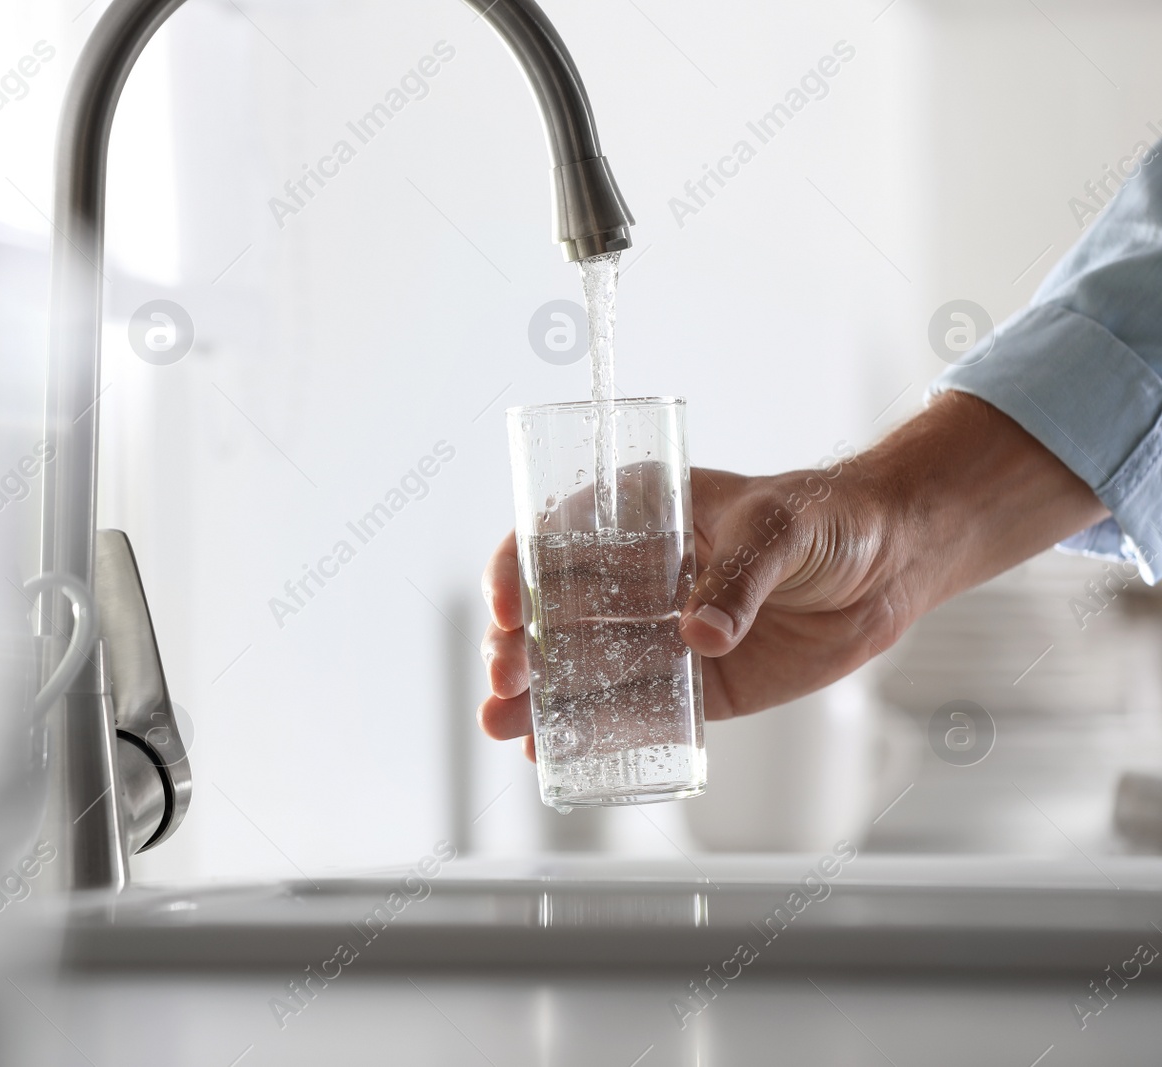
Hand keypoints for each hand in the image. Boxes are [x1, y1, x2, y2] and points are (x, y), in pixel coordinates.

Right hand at [478, 392, 1107, 757]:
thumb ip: (740, 578)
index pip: (556, 537)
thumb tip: (698, 635)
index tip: (502, 606)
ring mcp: (661, 631)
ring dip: (539, 696)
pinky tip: (553, 752)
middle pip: (556, 611)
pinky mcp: (697, 682)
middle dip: (518, 645)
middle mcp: (636, 574)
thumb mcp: (781, 528)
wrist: (893, 563)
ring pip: (585, 666)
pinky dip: (596, 730)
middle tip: (504, 678)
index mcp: (640, 513)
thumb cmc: (831, 518)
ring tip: (502, 725)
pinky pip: (638, 709)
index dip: (517, 570)